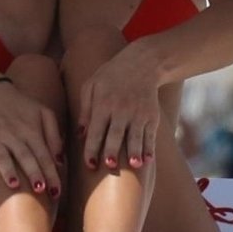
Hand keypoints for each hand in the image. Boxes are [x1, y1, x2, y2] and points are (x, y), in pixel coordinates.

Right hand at [0, 80, 62, 202]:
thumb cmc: (22, 107)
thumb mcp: (44, 112)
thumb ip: (54, 133)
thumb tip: (60, 159)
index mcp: (31, 130)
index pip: (44, 154)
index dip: (51, 172)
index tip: (58, 190)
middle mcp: (13, 137)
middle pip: (25, 156)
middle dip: (33, 173)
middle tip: (41, 190)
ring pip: (3, 158)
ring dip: (8, 172)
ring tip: (14, 186)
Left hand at [79, 45, 162, 172]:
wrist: (142, 65)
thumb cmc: (110, 77)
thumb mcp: (91, 86)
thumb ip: (85, 110)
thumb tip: (80, 135)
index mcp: (103, 104)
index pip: (96, 130)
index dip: (92, 148)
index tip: (89, 164)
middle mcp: (122, 110)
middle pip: (116, 134)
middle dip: (112, 151)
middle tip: (109, 166)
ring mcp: (139, 113)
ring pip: (136, 136)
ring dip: (135, 151)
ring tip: (134, 165)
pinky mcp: (152, 115)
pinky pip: (151, 134)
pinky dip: (150, 147)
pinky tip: (148, 160)